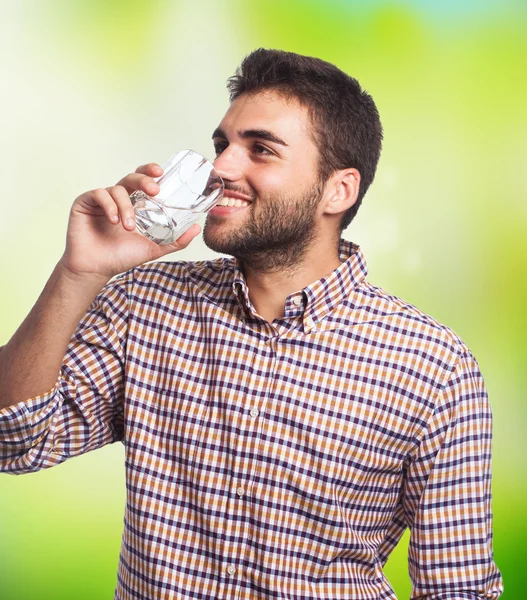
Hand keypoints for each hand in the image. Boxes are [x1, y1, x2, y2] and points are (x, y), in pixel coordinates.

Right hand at [59, 163, 200, 279]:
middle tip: (154, 190)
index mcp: (135, 204)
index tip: (161, 173)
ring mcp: (102, 200)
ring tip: (128, 227)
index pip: (144, 181)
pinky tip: (114, 221)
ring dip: (126, 207)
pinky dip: (109, 206)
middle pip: (132, 177)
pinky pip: (98, 194)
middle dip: (144, 180)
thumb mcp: (153, 248)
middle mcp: (119, 198)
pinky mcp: (85, 202)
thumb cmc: (121, 257)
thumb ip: (175, 240)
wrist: (96, 269)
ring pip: (117, 188)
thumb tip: (196, 228)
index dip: (151, 172)